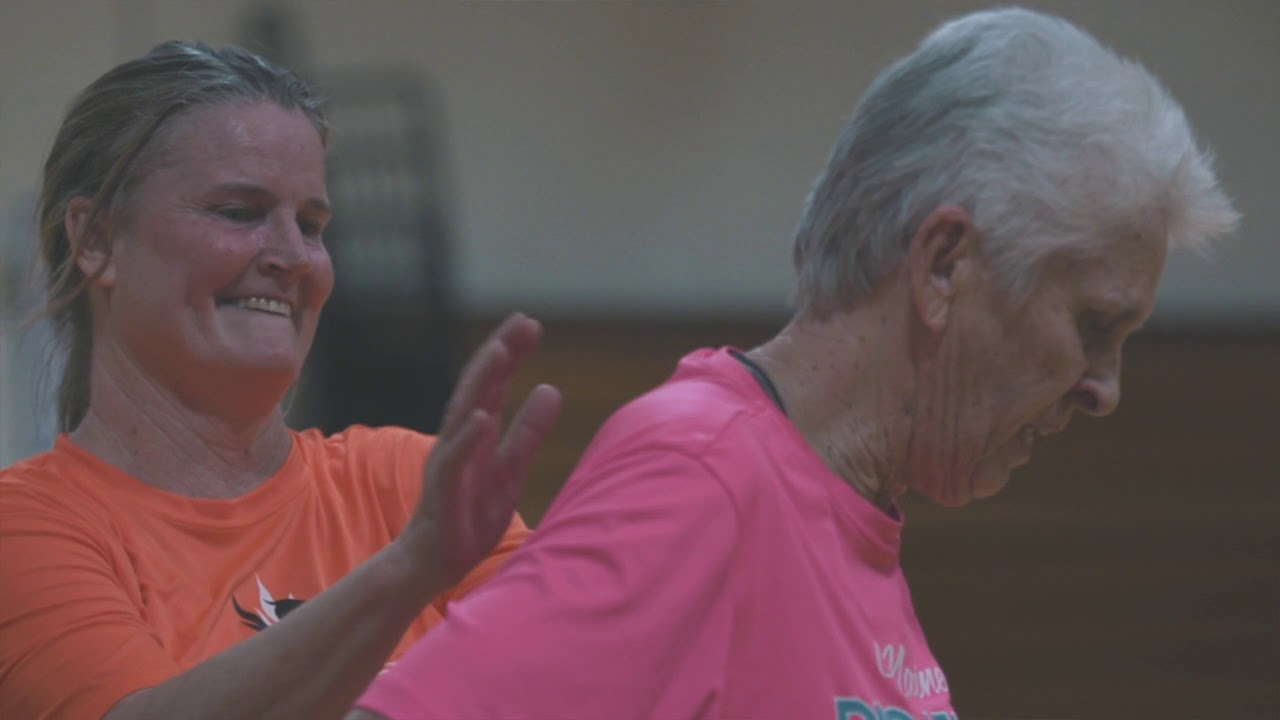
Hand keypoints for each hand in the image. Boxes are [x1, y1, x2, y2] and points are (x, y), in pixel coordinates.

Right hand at [398, 313, 561, 591]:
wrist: (431, 563)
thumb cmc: (469, 515)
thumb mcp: (511, 470)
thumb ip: (528, 432)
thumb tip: (550, 389)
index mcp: (476, 433)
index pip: (493, 383)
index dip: (510, 352)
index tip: (529, 322)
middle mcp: (458, 439)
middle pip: (478, 387)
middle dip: (499, 352)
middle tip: (524, 321)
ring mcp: (449, 462)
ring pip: (463, 414)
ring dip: (481, 382)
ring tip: (500, 352)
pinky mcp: (444, 491)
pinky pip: (454, 461)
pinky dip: (467, 438)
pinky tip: (482, 418)